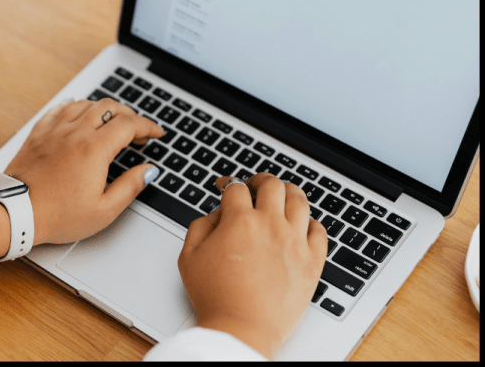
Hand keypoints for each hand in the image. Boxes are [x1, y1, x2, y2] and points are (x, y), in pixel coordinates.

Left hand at [5, 97, 163, 245]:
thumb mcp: (104, 210)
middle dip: (129, 115)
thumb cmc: (58, 216)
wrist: (16, 211)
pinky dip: (75, 107)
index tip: (156, 132)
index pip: (130, 124)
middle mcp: (75, 132)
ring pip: (85, 104)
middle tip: (136, 131)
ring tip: (111, 122)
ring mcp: (54, 130)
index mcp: (95, 149)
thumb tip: (148, 171)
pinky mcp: (38, 133)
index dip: (148, 126)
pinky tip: (78, 114)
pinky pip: (60, 108)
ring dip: (103, 109)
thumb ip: (131, 186)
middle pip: (109, 107)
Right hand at [177, 173, 327, 359]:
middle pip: (272, 184)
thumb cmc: (215, 297)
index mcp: (240, 221)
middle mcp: (271, 225)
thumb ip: (200, 225)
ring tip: (282, 195)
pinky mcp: (312, 262)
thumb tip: (216, 213)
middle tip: (255, 185)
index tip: (225, 188)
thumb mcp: (189, 256)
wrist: (241, 328)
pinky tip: (302, 225)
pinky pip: (320, 231)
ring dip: (288, 192)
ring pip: (300, 200)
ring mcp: (295, 242)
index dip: (228, 183)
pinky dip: (311, 223)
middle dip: (260, 180)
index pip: (236, 187)